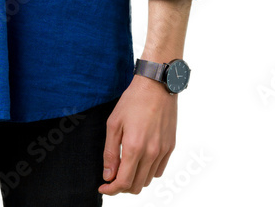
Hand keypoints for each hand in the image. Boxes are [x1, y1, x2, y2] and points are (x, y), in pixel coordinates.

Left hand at [98, 74, 176, 194]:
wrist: (156, 85)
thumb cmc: (132, 101)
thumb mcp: (114, 123)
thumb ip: (110, 152)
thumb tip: (108, 175)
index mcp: (134, 147)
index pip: (124, 182)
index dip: (111, 189)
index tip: (103, 187)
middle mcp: (151, 153)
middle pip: (137, 186)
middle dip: (122, 186)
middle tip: (113, 176)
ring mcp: (163, 151)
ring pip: (148, 180)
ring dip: (136, 179)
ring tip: (126, 166)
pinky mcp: (171, 147)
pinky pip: (159, 170)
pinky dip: (149, 172)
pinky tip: (141, 160)